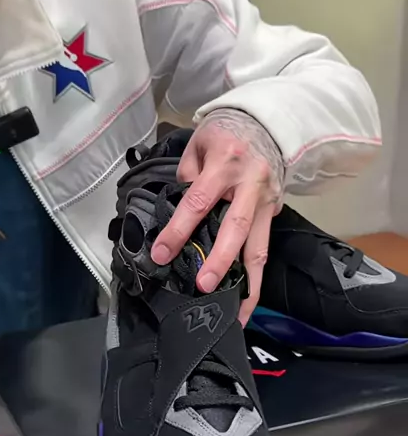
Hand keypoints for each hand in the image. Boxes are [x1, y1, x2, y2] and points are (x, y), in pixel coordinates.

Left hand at [151, 109, 283, 324]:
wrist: (269, 122)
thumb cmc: (227, 132)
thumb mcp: (200, 143)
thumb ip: (187, 175)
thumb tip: (181, 211)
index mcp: (225, 164)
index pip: (198, 202)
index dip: (179, 231)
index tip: (161, 254)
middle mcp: (249, 185)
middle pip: (235, 229)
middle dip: (220, 261)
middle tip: (204, 286)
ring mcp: (266, 202)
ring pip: (259, 248)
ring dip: (249, 284)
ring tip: (237, 313)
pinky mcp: (274, 213)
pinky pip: (263, 248)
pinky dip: (256, 276)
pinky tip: (246, 299)